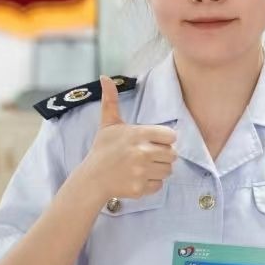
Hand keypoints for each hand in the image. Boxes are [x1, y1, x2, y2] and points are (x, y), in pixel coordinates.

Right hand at [83, 76, 175, 201]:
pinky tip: (138, 178)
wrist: (91, 179)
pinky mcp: (140, 188)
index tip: (153, 142)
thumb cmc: (103, 149)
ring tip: (142, 167)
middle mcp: (141, 152)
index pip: (171, 136)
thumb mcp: (108, 124)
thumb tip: (105, 77)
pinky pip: (159, 185)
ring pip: (168, 170)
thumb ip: (111, 101)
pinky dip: (152, 183)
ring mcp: (141, 171)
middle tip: (146, 156)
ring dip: (159, 169)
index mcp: (138, 134)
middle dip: (162, 155)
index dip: (164, 140)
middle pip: (173, 155)